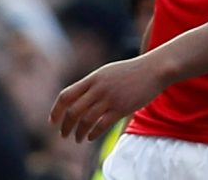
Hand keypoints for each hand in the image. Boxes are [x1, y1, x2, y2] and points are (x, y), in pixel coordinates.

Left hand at [49, 55, 168, 141]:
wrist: (154, 69)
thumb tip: (78, 98)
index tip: (53, 121)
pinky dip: (93, 134)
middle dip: (65, 126)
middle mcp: (98, 88)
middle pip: (73, 110)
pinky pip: (101, 125)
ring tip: (77, 139)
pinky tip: (90, 137)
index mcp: (93, 78)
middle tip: (64, 134)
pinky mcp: (121, 108)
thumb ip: (93, 84)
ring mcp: (110, 98)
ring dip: (78, 132)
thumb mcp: (108, 73)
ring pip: (86, 120)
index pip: (66, 95)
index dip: (56, 110)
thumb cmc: (131, 72)